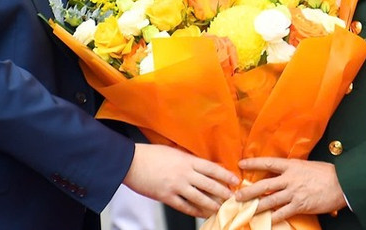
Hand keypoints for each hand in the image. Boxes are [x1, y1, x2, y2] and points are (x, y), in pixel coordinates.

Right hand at [123, 143, 238, 217]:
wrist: (130, 162)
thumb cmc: (150, 154)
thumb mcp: (172, 151)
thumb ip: (187, 159)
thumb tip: (200, 166)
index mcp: (186, 160)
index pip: (212, 168)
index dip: (225, 175)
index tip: (235, 180)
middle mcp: (184, 173)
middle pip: (210, 185)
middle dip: (223, 192)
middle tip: (233, 198)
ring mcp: (176, 186)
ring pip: (200, 198)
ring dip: (212, 205)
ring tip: (221, 209)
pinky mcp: (167, 197)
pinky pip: (185, 207)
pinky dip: (195, 212)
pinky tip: (202, 214)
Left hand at [235, 158, 345, 220]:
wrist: (342, 183)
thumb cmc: (326, 173)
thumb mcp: (306, 165)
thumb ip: (292, 169)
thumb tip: (280, 173)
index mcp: (291, 165)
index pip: (267, 163)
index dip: (253, 163)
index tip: (240, 164)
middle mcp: (289, 179)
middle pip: (263, 185)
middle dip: (248, 191)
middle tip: (236, 195)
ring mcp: (294, 193)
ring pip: (270, 200)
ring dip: (257, 206)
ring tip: (246, 210)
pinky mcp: (300, 205)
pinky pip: (282, 213)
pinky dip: (273, 218)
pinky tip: (265, 221)